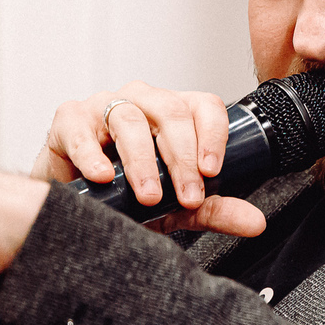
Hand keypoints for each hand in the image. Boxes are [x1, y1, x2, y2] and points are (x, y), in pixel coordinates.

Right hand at [31, 82, 265, 238]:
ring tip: (149, 194)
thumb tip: (256, 223)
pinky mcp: (69, 120)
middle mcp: (142, 101)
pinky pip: (81, 130)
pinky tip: (103, 176)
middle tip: (187, 196)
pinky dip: (93, 153)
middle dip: (182, 157)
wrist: (76, 200)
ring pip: (130, 118)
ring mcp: (104, 106)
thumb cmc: (125, 193)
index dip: (212, 134)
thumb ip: (214, 209)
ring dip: (143, 160)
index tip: (212, 171)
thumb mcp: (175, 205)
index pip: (204, 106)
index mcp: (172, 113)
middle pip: (171, 112)